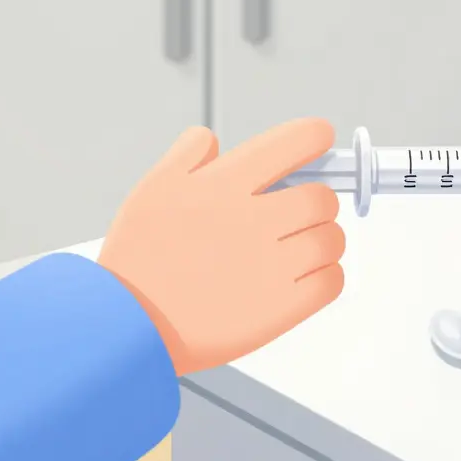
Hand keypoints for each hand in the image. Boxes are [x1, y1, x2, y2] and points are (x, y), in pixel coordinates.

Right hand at [99, 118, 344, 375]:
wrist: (128, 325)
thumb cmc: (138, 258)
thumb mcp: (152, 190)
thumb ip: (187, 156)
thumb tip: (210, 139)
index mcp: (226, 185)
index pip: (294, 143)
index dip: (314, 135)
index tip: (318, 137)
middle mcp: (254, 220)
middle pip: (322, 198)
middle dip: (319, 201)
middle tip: (302, 213)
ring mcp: (271, 265)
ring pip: (332, 239)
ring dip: (324, 240)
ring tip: (301, 248)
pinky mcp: (281, 308)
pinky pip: (331, 281)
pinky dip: (326, 276)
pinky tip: (304, 277)